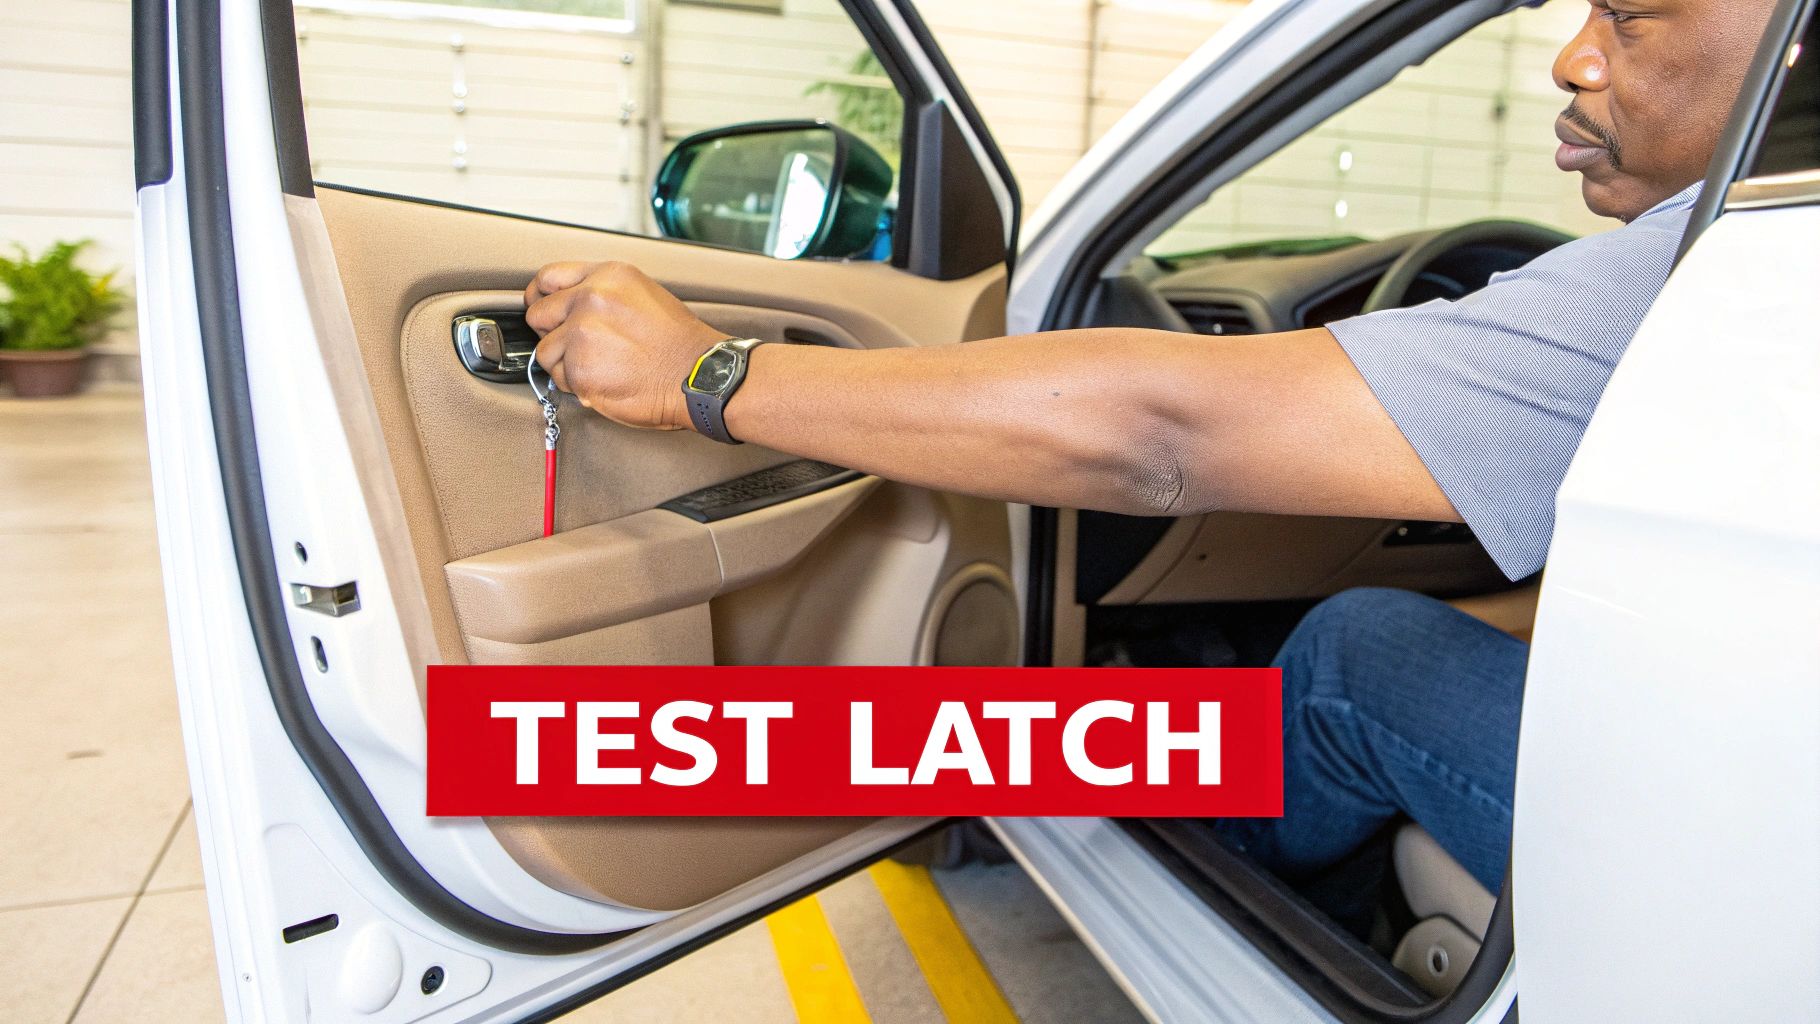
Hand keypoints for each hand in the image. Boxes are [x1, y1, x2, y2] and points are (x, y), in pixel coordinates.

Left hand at [524, 261, 728, 429]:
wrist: (700, 376)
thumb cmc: (679, 343)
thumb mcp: (642, 294)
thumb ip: (602, 293)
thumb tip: (568, 304)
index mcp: (607, 277)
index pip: (548, 277)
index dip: (540, 297)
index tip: (543, 309)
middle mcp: (591, 299)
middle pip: (538, 314)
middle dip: (553, 333)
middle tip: (579, 347)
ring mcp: (582, 334)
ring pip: (545, 350)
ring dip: (565, 363)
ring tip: (600, 366)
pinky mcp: (580, 369)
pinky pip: (559, 378)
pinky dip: (577, 385)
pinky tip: (605, 380)